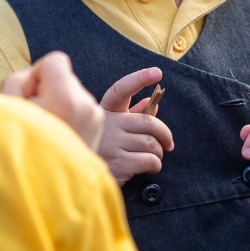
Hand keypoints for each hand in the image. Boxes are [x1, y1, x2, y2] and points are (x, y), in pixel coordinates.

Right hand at [1, 51, 103, 151]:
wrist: (45, 188)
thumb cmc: (21, 145)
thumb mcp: (8, 107)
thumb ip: (19, 80)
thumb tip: (35, 77)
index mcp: (66, 97)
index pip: (55, 61)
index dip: (37, 75)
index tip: (31, 96)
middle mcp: (86, 104)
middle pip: (65, 78)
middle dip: (48, 91)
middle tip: (37, 117)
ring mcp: (95, 118)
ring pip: (73, 94)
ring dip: (59, 105)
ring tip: (47, 129)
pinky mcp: (97, 128)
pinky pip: (80, 109)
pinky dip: (68, 117)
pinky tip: (57, 135)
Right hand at [95, 67, 173, 184]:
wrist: (81, 177)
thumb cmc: (101, 150)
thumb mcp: (111, 129)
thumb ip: (132, 115)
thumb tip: (153, 104)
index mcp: (106, 112)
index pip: (122, 90)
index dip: (139, 79)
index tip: (157, 72)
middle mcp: (109, 124)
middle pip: (149, 122)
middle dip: (164, 135)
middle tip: (168, 144)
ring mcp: (112, 143)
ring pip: (151, 143)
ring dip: (158, 153)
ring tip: (153, 159)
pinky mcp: (118, 163)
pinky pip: (149, 160)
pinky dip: (155, 165)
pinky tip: (149, 169)